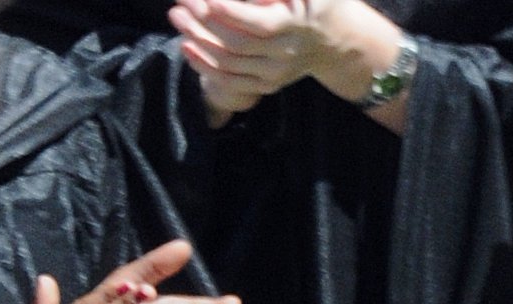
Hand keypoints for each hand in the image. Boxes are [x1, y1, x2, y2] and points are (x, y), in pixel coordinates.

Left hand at [172, 0, 405, 111]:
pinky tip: (186, 47)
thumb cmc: (318, 0)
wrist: (335, 39)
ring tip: (177, 18)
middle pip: (236, 43)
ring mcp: (272, 74)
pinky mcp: (264, 85)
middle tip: (180, 3)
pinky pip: (228, 80)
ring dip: (197, 42)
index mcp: (294, 25)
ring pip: (228, 64)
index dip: (230, 12)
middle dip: (204, 23)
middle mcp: (283, 54)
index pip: (257, 23)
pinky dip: (204, 65)